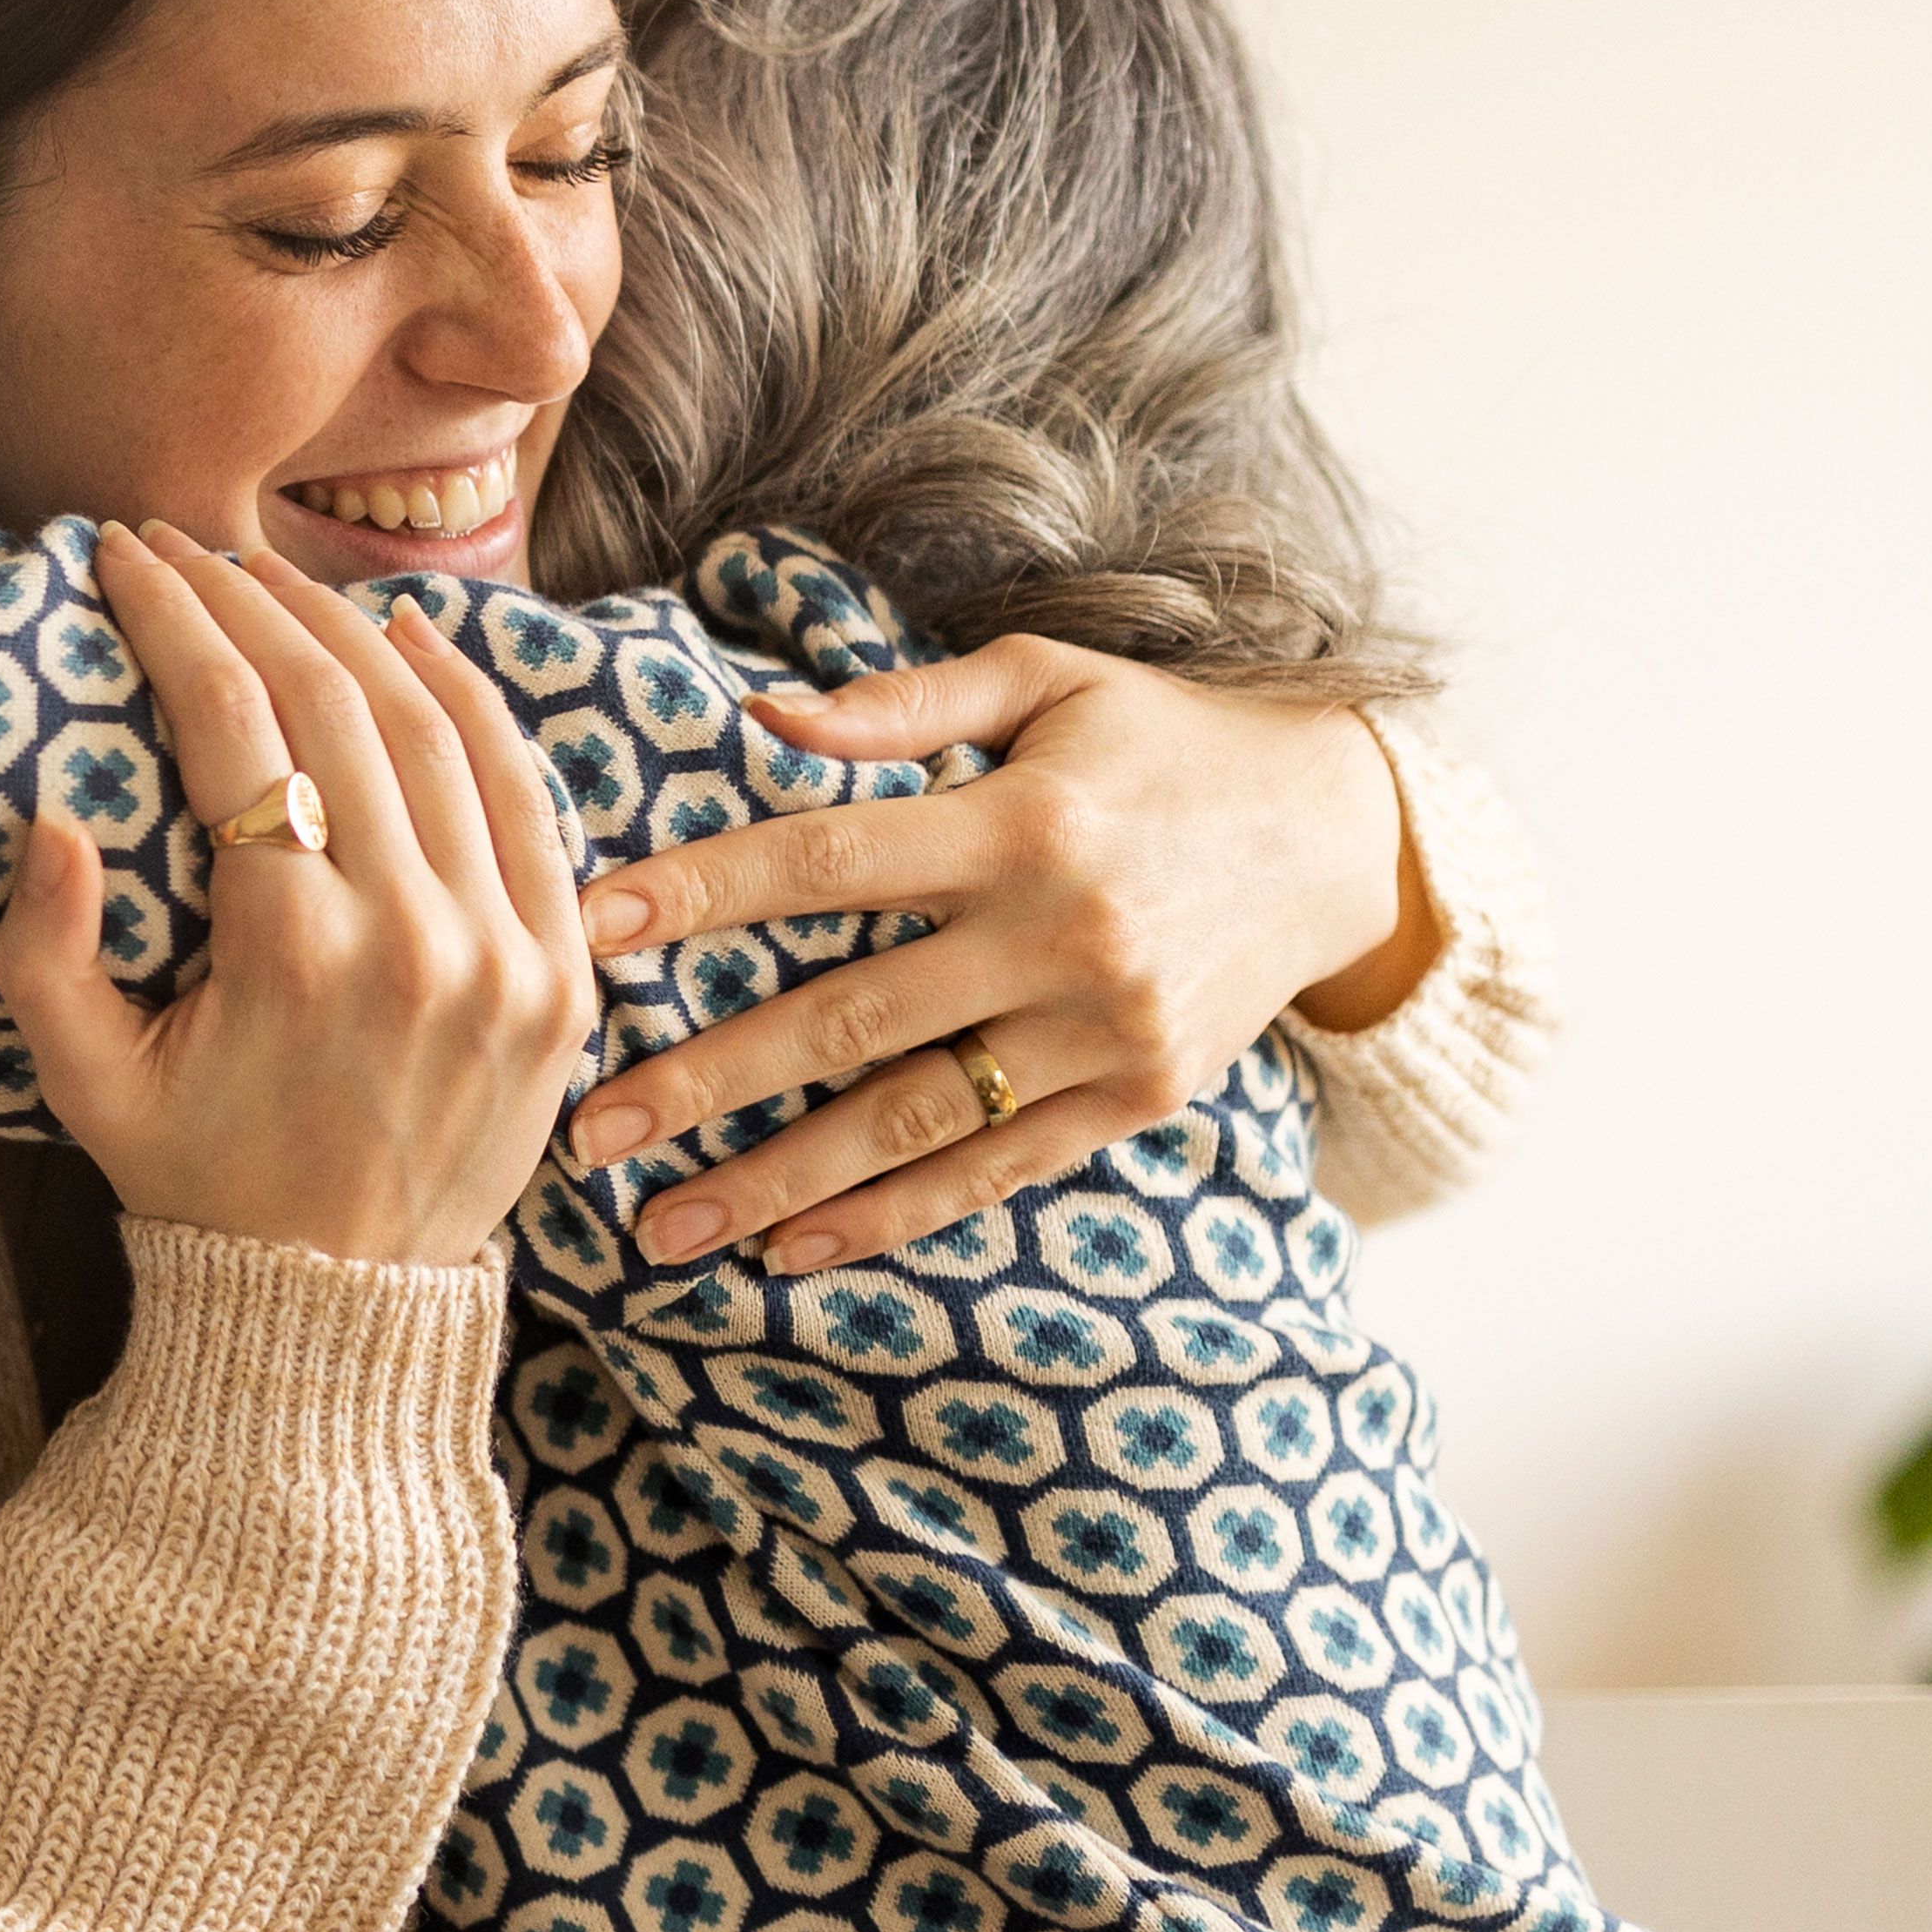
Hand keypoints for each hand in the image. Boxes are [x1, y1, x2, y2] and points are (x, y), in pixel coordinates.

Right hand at [0, 523, 593, 1267]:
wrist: (340, 1306)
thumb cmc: (195, 1181)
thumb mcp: (85, 1082)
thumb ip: (43, 952)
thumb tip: (46, 816)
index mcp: (292, 954)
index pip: (232, 723)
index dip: (172, 618)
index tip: (123, 558)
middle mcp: (413, 937)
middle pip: (335, 700)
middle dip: (251, 598)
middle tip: (188, 546)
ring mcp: (505, 952)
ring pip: (436, 728)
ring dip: (355, 627)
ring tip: (280, 576)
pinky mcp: (563, 973)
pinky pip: (527, 798)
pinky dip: (474, 702)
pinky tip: (417, 640)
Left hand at [560, 641, 1425, 1276]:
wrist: (1341, 837)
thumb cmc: (1162, 741)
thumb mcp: (1048, 680)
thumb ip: (901, 701)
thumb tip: (761, 716)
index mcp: (1019, 822)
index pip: (828, 859)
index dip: (706, 893)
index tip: (596, 928)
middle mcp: (1061, 936)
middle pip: (850, 1016)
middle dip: (708, 1078)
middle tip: (589, 1128)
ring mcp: (1103, 1031)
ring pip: (913, 1120)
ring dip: (779, 1181)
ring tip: (666, 1225)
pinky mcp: (1138, 1098)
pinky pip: (996, 1170)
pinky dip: (893, 1218)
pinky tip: (797, 1251)